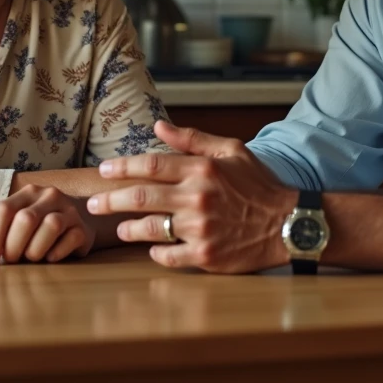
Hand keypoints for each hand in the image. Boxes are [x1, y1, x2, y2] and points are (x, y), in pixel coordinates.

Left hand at [0, 184, 94, 264]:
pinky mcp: (84, 227)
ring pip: (50, 226)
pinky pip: (70, 239)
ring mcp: (69, 210)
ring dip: (36, 250)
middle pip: (26, 218)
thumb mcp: (16, 228)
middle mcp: (49, 196)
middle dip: (14, 246)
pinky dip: (56, 253)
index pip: (4, 209)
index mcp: (27, 193)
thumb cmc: (40, 227)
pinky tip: (50, 258)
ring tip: (32, 259)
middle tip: (12, 261)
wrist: (81, 221)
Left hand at [86, 121, 296, 273]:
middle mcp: (197, 198)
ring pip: (149, 229)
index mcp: (202, 170)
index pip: (151, 165)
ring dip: (128, 228)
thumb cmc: (259, 185)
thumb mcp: (231, 151)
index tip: (103, 171)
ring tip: (118, 228)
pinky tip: (151, 248)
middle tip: (93, 203)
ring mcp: (200, 230)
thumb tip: (158, 126)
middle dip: (111, 200)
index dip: (122, 168)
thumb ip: (192, 139)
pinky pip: (168, 256)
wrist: (289, 224)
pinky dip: (155, 252)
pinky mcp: (205, 257)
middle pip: (141, 197)